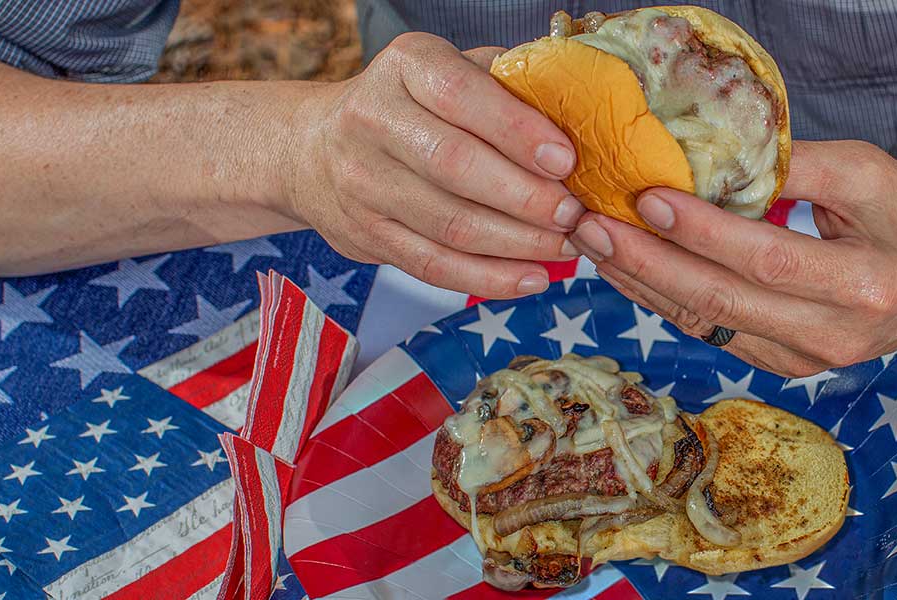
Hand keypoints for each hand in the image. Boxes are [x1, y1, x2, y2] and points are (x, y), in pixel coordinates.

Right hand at [285, 33, 584, 297]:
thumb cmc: (413, 105)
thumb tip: (580, 112)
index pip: (460, 96)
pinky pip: (434, 266)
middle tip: (574, 214)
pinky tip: (530, 278)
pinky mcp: (366, 235)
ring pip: (449, 224)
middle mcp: (372, 119)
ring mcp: (363, 182)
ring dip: (517, 243)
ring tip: (565, 247)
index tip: (565, 160)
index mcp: (405, 67)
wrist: (315, 148)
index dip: (516, 130)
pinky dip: (488, 279)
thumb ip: (509, 81)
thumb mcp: (453, 69)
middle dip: (526, 197)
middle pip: (455, 166)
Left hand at [568, 140, 896, 376]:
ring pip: (706, 322)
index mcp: (866, 285)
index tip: (647, 197)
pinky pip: (712, 331)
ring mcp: (806, 360)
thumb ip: (796, 166)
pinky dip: (664, 299)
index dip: (702, 231)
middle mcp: (834, 335)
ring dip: (641, 283)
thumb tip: (710, 155)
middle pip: (721, 300)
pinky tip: (628, 268)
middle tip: (589, 224)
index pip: (766, 258)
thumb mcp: (869, 174)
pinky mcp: (785, 367)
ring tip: (592, 242)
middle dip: (645, 262)